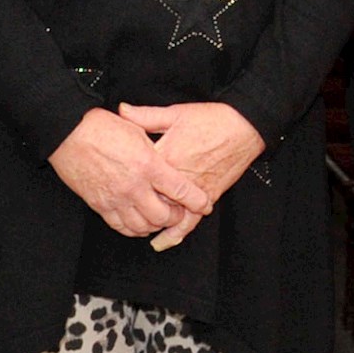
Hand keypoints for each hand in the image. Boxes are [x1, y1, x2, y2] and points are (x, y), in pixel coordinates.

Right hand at [51, 109, 220, 240]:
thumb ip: (156, 146)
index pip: (181, 190)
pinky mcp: (100, 205)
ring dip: (154, 225)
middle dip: (176, 217)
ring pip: (142, 226)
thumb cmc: (103, 127)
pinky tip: (138, 222)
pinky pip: (121, 227)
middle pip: (163, 215)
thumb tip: (168, 158)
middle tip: (178, 211)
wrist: (69, 134)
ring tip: (158, 217)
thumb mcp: (138, 130)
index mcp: (148, 164)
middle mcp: (134, 186)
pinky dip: (133, 229)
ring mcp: (116, 198)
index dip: (197, 201)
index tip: (204, 204)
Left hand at [124, 102, 267, 249]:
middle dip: (132, 202)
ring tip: (136, 229)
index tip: (109, 175)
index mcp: (165, 154)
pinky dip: (175, 234)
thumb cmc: (211, 118)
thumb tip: (121, 110)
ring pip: (165, 214)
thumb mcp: (175, 113)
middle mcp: (177, 177)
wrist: (244, 127)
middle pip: (147, 197)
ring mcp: (192, 190)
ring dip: (150, 223)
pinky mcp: (206, 197)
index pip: (135, 171)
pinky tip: (163, 242)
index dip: (121, 174)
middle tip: (117, 205)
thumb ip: (146, 115)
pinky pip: (189, 222)